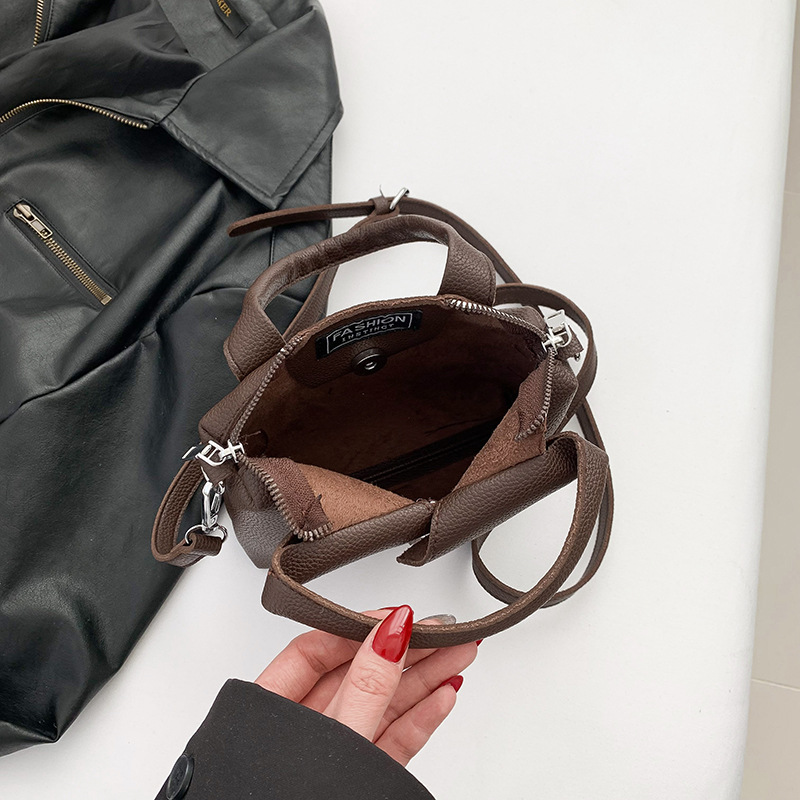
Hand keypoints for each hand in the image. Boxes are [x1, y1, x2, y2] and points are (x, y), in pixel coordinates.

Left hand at [254, 606, 478, 764]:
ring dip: (423, 678)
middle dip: (407, 650)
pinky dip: (421, 718)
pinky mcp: (358, 777)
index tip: (403, 616)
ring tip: (459, 656)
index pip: (318, 650)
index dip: (363, 628)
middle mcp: (301, 729)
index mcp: (273, 710)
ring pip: (383, 704)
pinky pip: (393, 739)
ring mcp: (333, 755)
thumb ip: (366, 686)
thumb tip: (389, 631)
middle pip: (359, 672)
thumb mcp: (334, 739)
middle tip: (446, 632)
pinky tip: (444, 697)